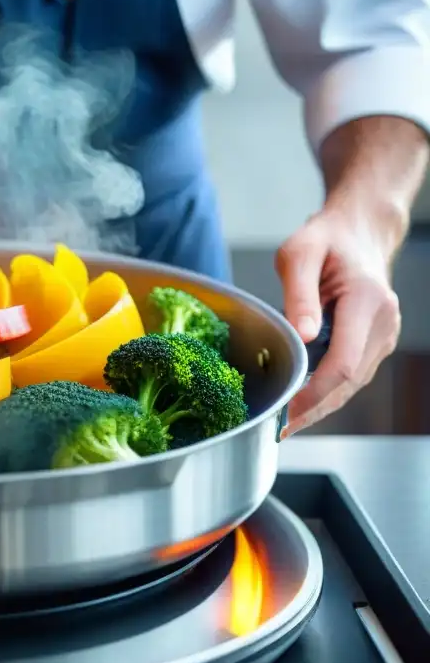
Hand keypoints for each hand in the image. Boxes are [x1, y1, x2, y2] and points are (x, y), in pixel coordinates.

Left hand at [275, 204, 400, 436]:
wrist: (357, 233)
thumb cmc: (325, 241)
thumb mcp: (299, 255)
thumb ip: (299, 295)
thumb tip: (303, 336)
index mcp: (367, 301)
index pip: (344, 362)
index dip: (315, 393)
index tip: (287, 411)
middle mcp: (383, 322)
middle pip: (349, 381)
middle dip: (314, 408)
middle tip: (278, 429)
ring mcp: (384, 335)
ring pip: (353, 383)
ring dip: (321, 405)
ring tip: (285, 423)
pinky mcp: (376, 342)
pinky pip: (352, 374)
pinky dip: (328, 391)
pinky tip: (301, 403)